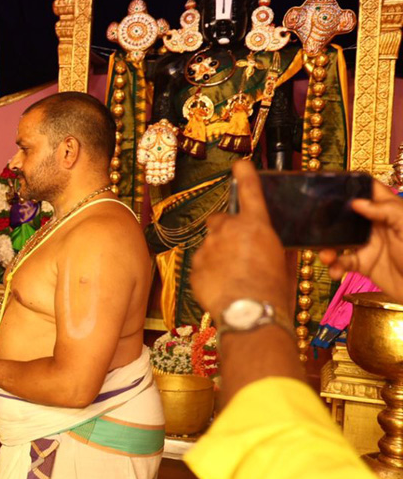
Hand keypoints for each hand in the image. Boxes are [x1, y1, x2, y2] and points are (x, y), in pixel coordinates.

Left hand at [191, 161, 293, 316]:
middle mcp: (229, 230)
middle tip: (237, 248)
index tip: (240, 165)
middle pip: (221, 219)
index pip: (249, 192)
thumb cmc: (274, 290)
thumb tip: (271, 246)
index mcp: (256, 225)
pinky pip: (202, 263)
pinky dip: (210, 270)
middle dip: (227, 229)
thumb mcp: (283, 264)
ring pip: (210, 243)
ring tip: (232, 274)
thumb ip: (274, 247)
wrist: (250, 313)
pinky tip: (222, 285)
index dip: (245, 176)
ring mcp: (209, 247)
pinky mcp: (195, 266)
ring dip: (219, 252)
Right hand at [320, 180, 402, 299]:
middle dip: (329, 219)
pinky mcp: (364, 264)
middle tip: (315, 223)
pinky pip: (342, 262)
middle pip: (347, 215)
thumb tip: (357, 202)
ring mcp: (368, 245)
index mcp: (389, 212)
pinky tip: (336, 271)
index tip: (332, 185)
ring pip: (339, 240)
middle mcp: (375, 226)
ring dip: (327, 247)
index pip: (370, 191)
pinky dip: (334, 267)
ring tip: (326, 256)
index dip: (353, 184)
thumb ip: (387, 211)